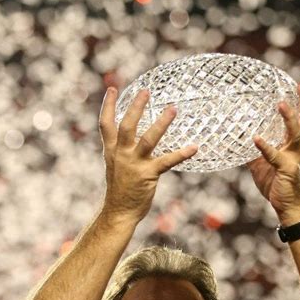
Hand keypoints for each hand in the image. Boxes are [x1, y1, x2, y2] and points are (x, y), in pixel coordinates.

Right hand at [99, 87, 197, 223]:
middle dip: (136, 107)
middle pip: (127, 126)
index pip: (106, 124)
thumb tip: (133, 135)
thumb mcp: (116, 166)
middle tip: (146, 91)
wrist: (119, 212)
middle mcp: (121, 155)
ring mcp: (134, 164)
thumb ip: (121, 150)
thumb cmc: (120, 189)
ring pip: (148, 139)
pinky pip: (167, 161)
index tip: (112, 87)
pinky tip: (194, 147)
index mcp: (111, 151)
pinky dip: (181, 154)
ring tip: (173, 109)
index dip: (108, 105)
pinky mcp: (148, 175)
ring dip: (161, 123)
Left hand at [246, 81, 299, 224]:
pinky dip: (265, 147)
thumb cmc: (276, 185)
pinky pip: (275, 156)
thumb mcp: (260, 165)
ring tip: (281, 104)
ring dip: (288, 118)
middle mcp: (296, 148)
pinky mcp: (286, 169)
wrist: (288, 207)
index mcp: (292, 145)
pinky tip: (256, 138)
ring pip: (295, 133)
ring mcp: (293, 158)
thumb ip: (253, 152)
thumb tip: (239, 142)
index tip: (299, 85)